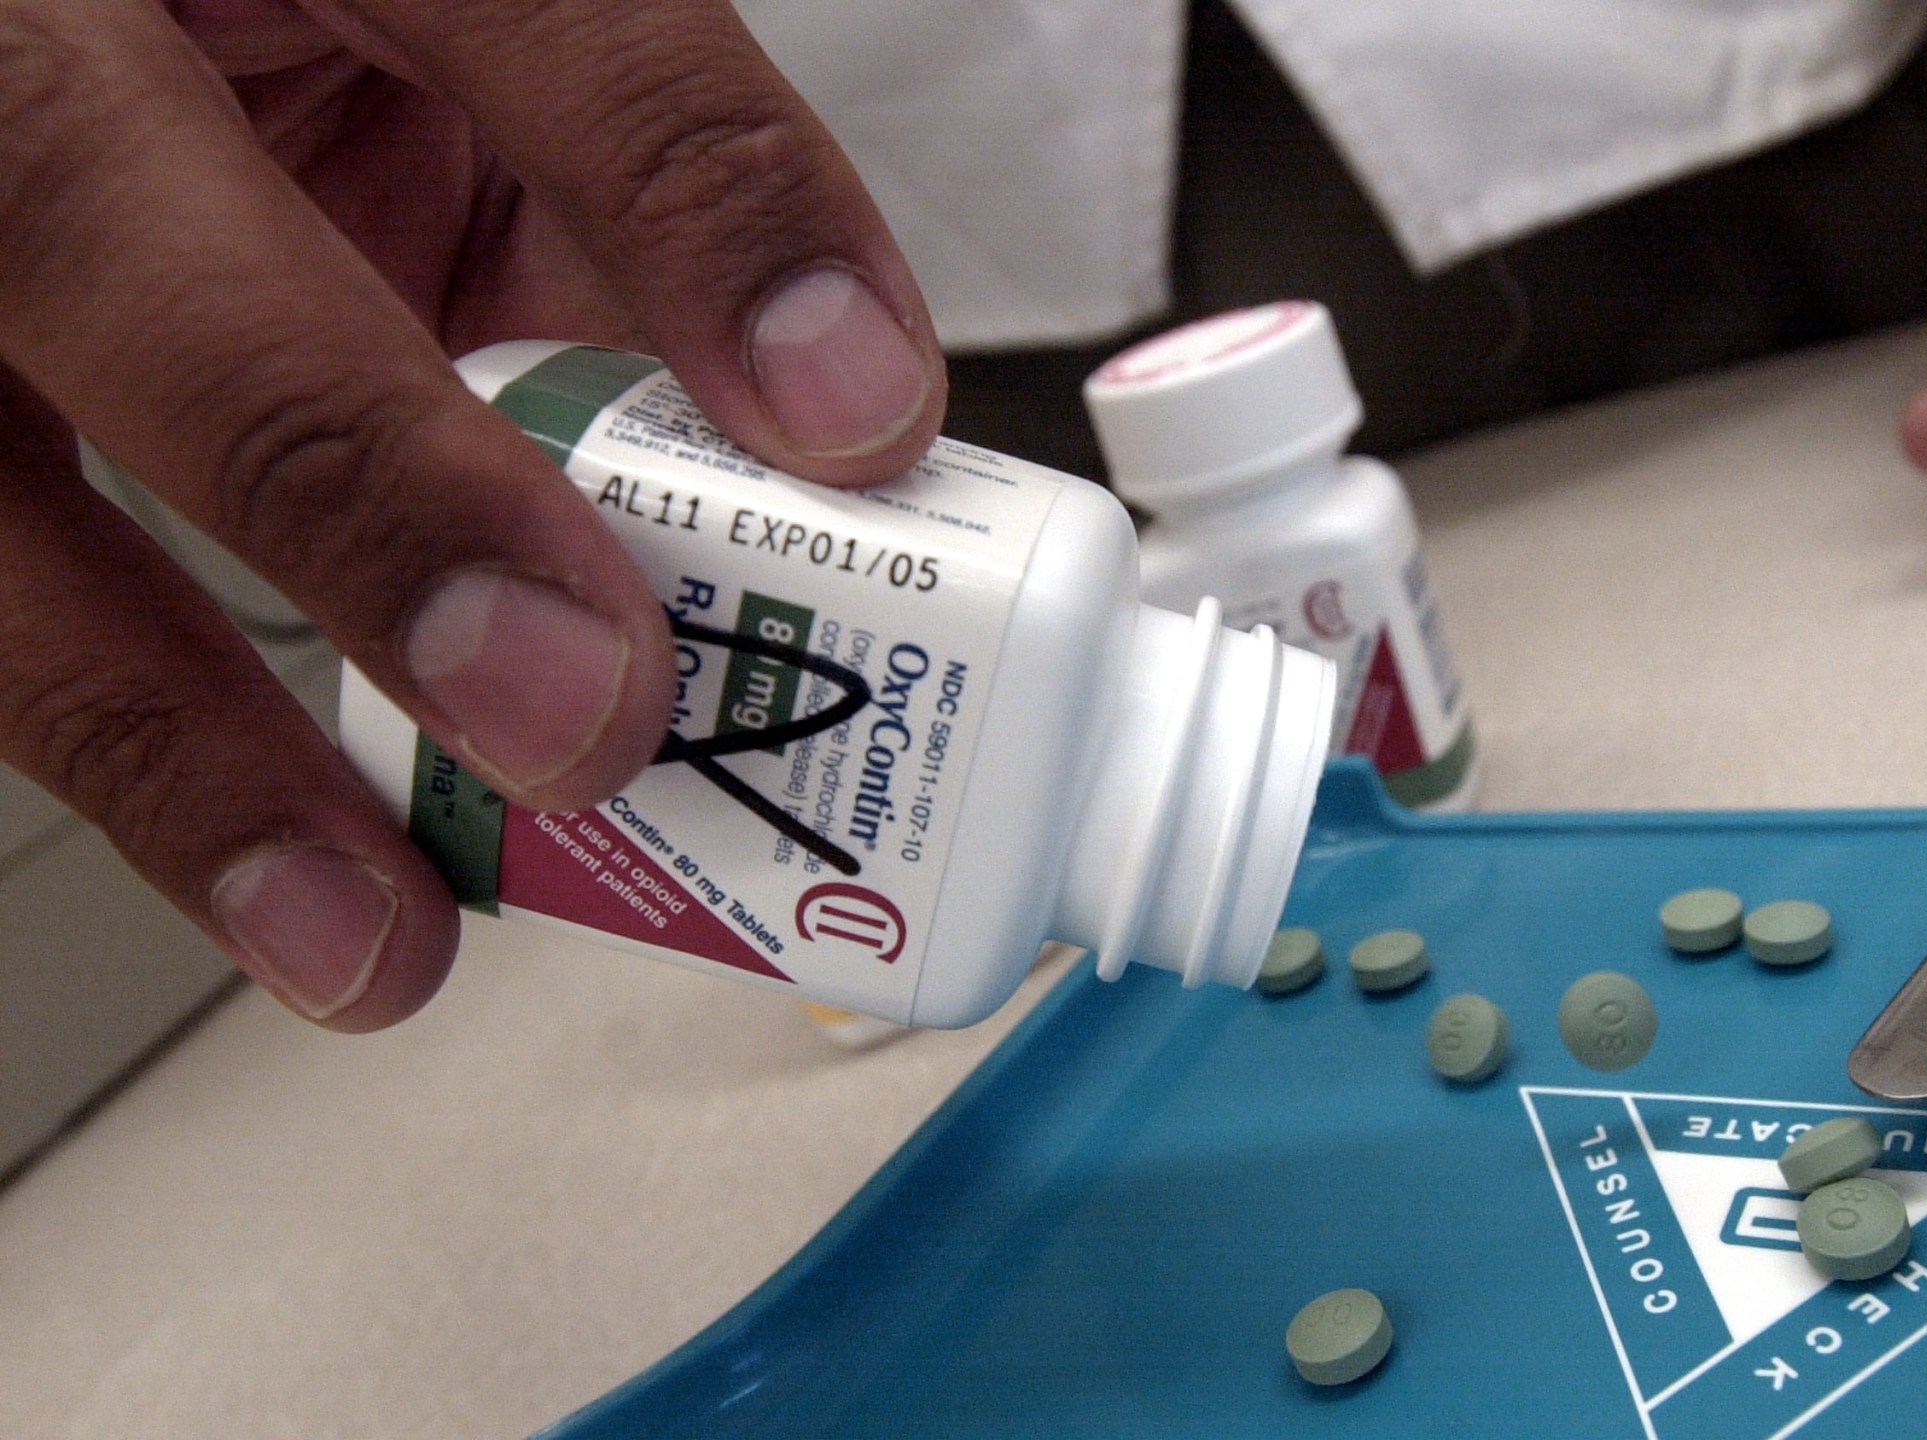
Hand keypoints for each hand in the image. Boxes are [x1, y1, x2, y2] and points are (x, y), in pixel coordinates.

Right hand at [0, 1, 944, 1028]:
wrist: (73, 13)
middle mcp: (29, 39)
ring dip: (168, 731)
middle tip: (574, 707)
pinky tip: (245, 873)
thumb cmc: (271, 11)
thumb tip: (810, 417)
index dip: (684, 198)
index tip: (850, 411)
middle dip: (359, 485)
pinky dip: (107, 723)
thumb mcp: (452, 31)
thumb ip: (601, 180)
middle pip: (102, 219)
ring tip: (362, 930)